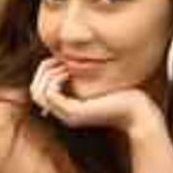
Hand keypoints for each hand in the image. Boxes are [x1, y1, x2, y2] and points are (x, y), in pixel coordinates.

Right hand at [30, 57, 163, 133]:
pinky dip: (54, 79)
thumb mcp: (99, 79)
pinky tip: (68, 71)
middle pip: (34, 92)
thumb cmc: (123, 94)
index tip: (61, 60)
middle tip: (60, 61)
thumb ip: (84, 73)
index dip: (45, 71)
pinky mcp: (74, 113)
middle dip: (43, 71)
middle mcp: (65, 114)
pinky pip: (50, 95)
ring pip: (38, 93)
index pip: (39, 91)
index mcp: (68, 108)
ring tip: (65, 65)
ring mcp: (68, 115)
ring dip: (47, 74)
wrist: (138, 112)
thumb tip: (69, 56)